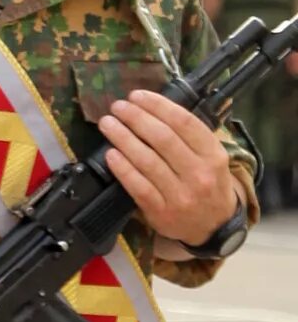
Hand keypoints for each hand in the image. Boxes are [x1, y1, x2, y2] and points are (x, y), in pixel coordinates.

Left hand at [99, 89, 238, 248]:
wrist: (214, 226)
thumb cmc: (207, 184)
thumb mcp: (211, 159)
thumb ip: (190, 136)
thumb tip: (153, 106)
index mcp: (214, 155)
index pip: (184, 123)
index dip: (158, 106)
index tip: (137, 95)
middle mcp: (200, 174)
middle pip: (163, 138)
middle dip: (136, 118)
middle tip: (118, 107)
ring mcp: (181, 194)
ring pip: (147, 160)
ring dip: (122, 137)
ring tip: (107, 123)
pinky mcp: (161, 211)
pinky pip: (137, 185)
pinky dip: (122, 168)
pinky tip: (110, 154)